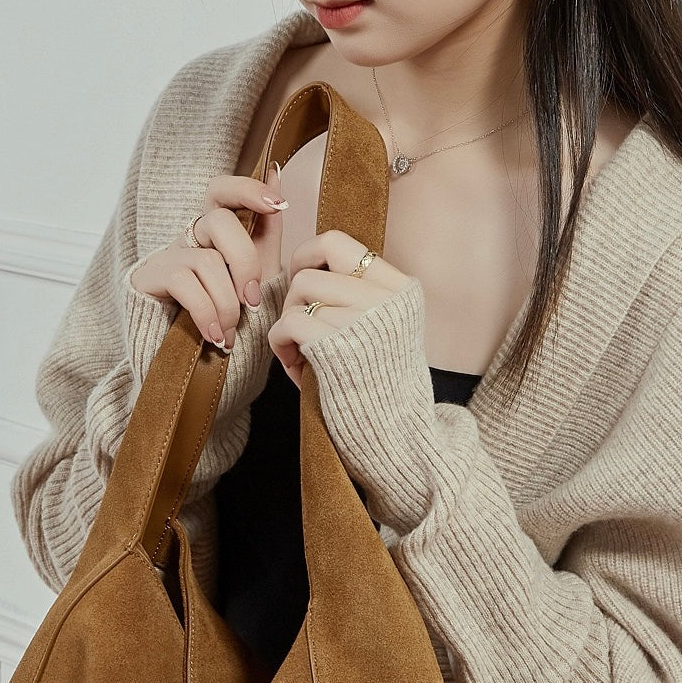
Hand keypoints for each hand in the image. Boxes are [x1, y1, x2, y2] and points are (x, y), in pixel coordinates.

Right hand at [129, 164, 286, 350]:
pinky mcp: (151, 276)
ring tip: (230, 335)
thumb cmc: (220, 308)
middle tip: (253, 301)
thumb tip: (276, 171)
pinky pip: (185, 284)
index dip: (248, 189)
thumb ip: (266, 229)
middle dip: (245, 262)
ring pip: (208, 261)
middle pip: (220, 222)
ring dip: (227, 305)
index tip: (275, 203)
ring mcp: (169, 254)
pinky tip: (214, 337)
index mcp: (216, 232)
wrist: (183, 354)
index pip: (223, 192)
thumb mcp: (252, 271)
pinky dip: (206, 314)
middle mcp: (191, 237)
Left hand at [267, 230, 414, 388]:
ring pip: (296, 297)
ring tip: (301, 357)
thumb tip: (305, 269)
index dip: (306, 258)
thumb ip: (361, 297)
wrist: (397, 439)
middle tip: (299, 331)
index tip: (301, 285)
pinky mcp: (335, 344)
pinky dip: (281, 347)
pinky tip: (298, 370)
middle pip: (309, 272)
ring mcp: (362, 319)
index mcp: (400, 289)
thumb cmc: (383, 390)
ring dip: (287, 327)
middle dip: (293, 302)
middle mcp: (385, 297)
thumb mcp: (388, 331)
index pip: (338, 243)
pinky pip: (286, 324)